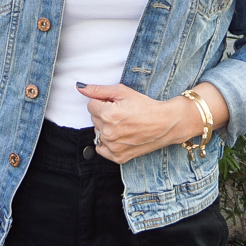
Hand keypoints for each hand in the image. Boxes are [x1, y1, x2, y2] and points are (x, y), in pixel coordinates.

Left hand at [76, 82, 215, 163]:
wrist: (165, 124)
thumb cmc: (145, 106)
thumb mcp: (122, 92)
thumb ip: (98, 90)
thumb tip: (80, 88)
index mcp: (108, 115)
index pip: (91, 105)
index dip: (103, 102)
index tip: (116, 104)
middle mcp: (109, 133)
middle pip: (94, 119)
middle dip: (104, 114)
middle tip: (122, 114)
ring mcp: (113, 147)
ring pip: (97, 133)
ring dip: (106, 128)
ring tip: (123, 125)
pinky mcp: (118, 157)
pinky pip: (101, 149)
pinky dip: (108, 143)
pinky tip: (120, 136)